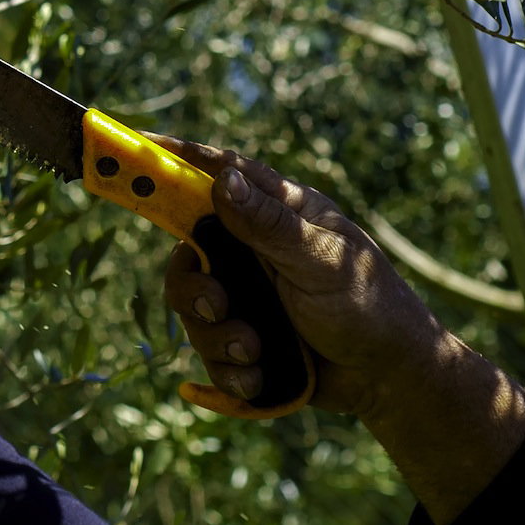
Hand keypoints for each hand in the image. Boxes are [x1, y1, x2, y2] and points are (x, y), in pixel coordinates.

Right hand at [152, 139, 441, 419]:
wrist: (388, 378)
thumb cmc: (369, 304)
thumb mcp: (322, 260)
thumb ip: (270, 224)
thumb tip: (221, 179)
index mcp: (275, 211)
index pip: (216, 171)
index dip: (173, 158)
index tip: (136, 146)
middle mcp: (252, 246)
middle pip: (187, 249)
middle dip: (194, 286)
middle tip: (216, 305)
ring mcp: (245, 292)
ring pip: (192, 304)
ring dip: (216, 334)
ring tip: (253, 349)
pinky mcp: (242, 333)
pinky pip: (208, 347)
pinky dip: (228, 366)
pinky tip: (258, 373)